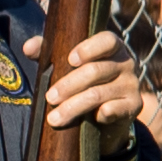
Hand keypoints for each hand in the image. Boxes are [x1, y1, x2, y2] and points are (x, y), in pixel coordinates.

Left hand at [26, 27, 148, 136]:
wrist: (106, 115)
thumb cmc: (83, 82)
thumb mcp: (66, 65)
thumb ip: (47, 52)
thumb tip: (27, 47)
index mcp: (112, 47)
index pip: (107, 40)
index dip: (89, 48)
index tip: (70, 60)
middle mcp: (126, 63)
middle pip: (96, 71)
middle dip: (69, 85)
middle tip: (49, 98)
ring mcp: (131, 84)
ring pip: (99, 94)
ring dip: (74, 106)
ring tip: (54, 118)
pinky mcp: (134, 105)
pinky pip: (114, 110)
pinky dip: (99, 115)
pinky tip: (88, 120)